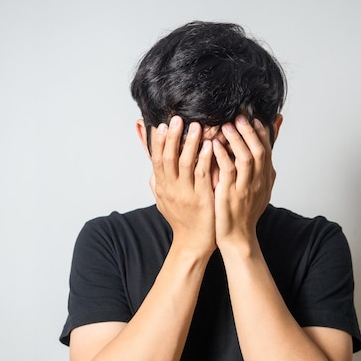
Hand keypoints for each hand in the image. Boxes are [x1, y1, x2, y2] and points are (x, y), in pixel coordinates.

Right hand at [150, 116, 215, 254]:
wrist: (193, 242)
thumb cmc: (181, 219)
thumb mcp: (163, 200)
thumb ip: (157, 181)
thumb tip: (151, 165)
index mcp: (162, 187)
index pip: (156, 160)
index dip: (158, 142)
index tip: (160, 125)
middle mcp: (171, 189)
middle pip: (168, 158)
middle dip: (172, 137)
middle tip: (176, 119)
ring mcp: (186, 193)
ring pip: (185, 163)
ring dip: (189, 143)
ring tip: (195, 126)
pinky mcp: (201, 198)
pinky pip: (202, 175)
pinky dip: (204, 158)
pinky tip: (209, 145)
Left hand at [213, 116, 275, 249]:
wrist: (238, 237)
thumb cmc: (244, 212)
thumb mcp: (258, 189)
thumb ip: (261, 168)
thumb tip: (266, 149)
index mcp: (266, 178)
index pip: (267, 149)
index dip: (261, 132)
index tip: (253, 118)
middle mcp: (259, 181)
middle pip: (260, 149)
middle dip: (250, 131)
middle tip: (239, 116)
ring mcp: (246, 188)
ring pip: (246, 157)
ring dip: (237, 139)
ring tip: (226, 125)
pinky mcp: (231, 194)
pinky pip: (229, 171)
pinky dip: (223, 156)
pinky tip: (214, 145)